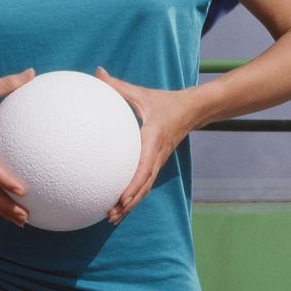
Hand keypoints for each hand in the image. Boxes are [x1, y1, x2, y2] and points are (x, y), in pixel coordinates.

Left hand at [95, 67, 198, 223]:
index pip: (144, 166)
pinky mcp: (158, 163)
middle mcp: (157, 155)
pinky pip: (146, 183)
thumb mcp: (142, 93)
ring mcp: (159, 161)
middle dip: (128, 203)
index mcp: (153, 139)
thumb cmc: (165, 101)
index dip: (133, 184)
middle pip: (144, 185)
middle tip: (110, 215)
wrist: (193, 109)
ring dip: (131, 204)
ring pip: (145, 188)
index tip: (120, 197)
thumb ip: (118, 86)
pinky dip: (134, 195)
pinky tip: (120, 205)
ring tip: (112, 218)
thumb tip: (97, 72)